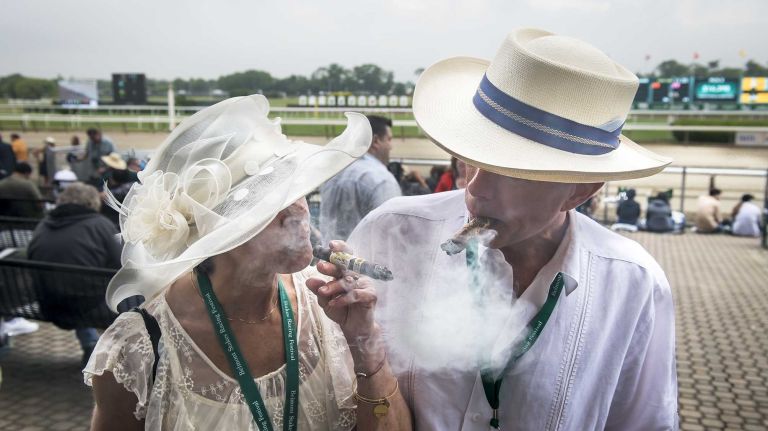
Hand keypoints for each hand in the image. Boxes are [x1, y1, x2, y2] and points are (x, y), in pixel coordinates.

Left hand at [306, 241, 381, 362]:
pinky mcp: (371, 295)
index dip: (340, 248)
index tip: (330, 245)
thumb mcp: (325, 299)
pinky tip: (332, 303)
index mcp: (347, 271)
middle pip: (346, 266)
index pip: (345, 255)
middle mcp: (357, 274)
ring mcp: (365, 284)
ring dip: (334, 286)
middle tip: (320, 266)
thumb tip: (309, 280)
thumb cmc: (340, 309)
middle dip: (332, 265)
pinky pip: (356, 294)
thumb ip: (319, 289)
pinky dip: (343, 299)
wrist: (353, 328)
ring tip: (322, 292)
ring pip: (348, 281)